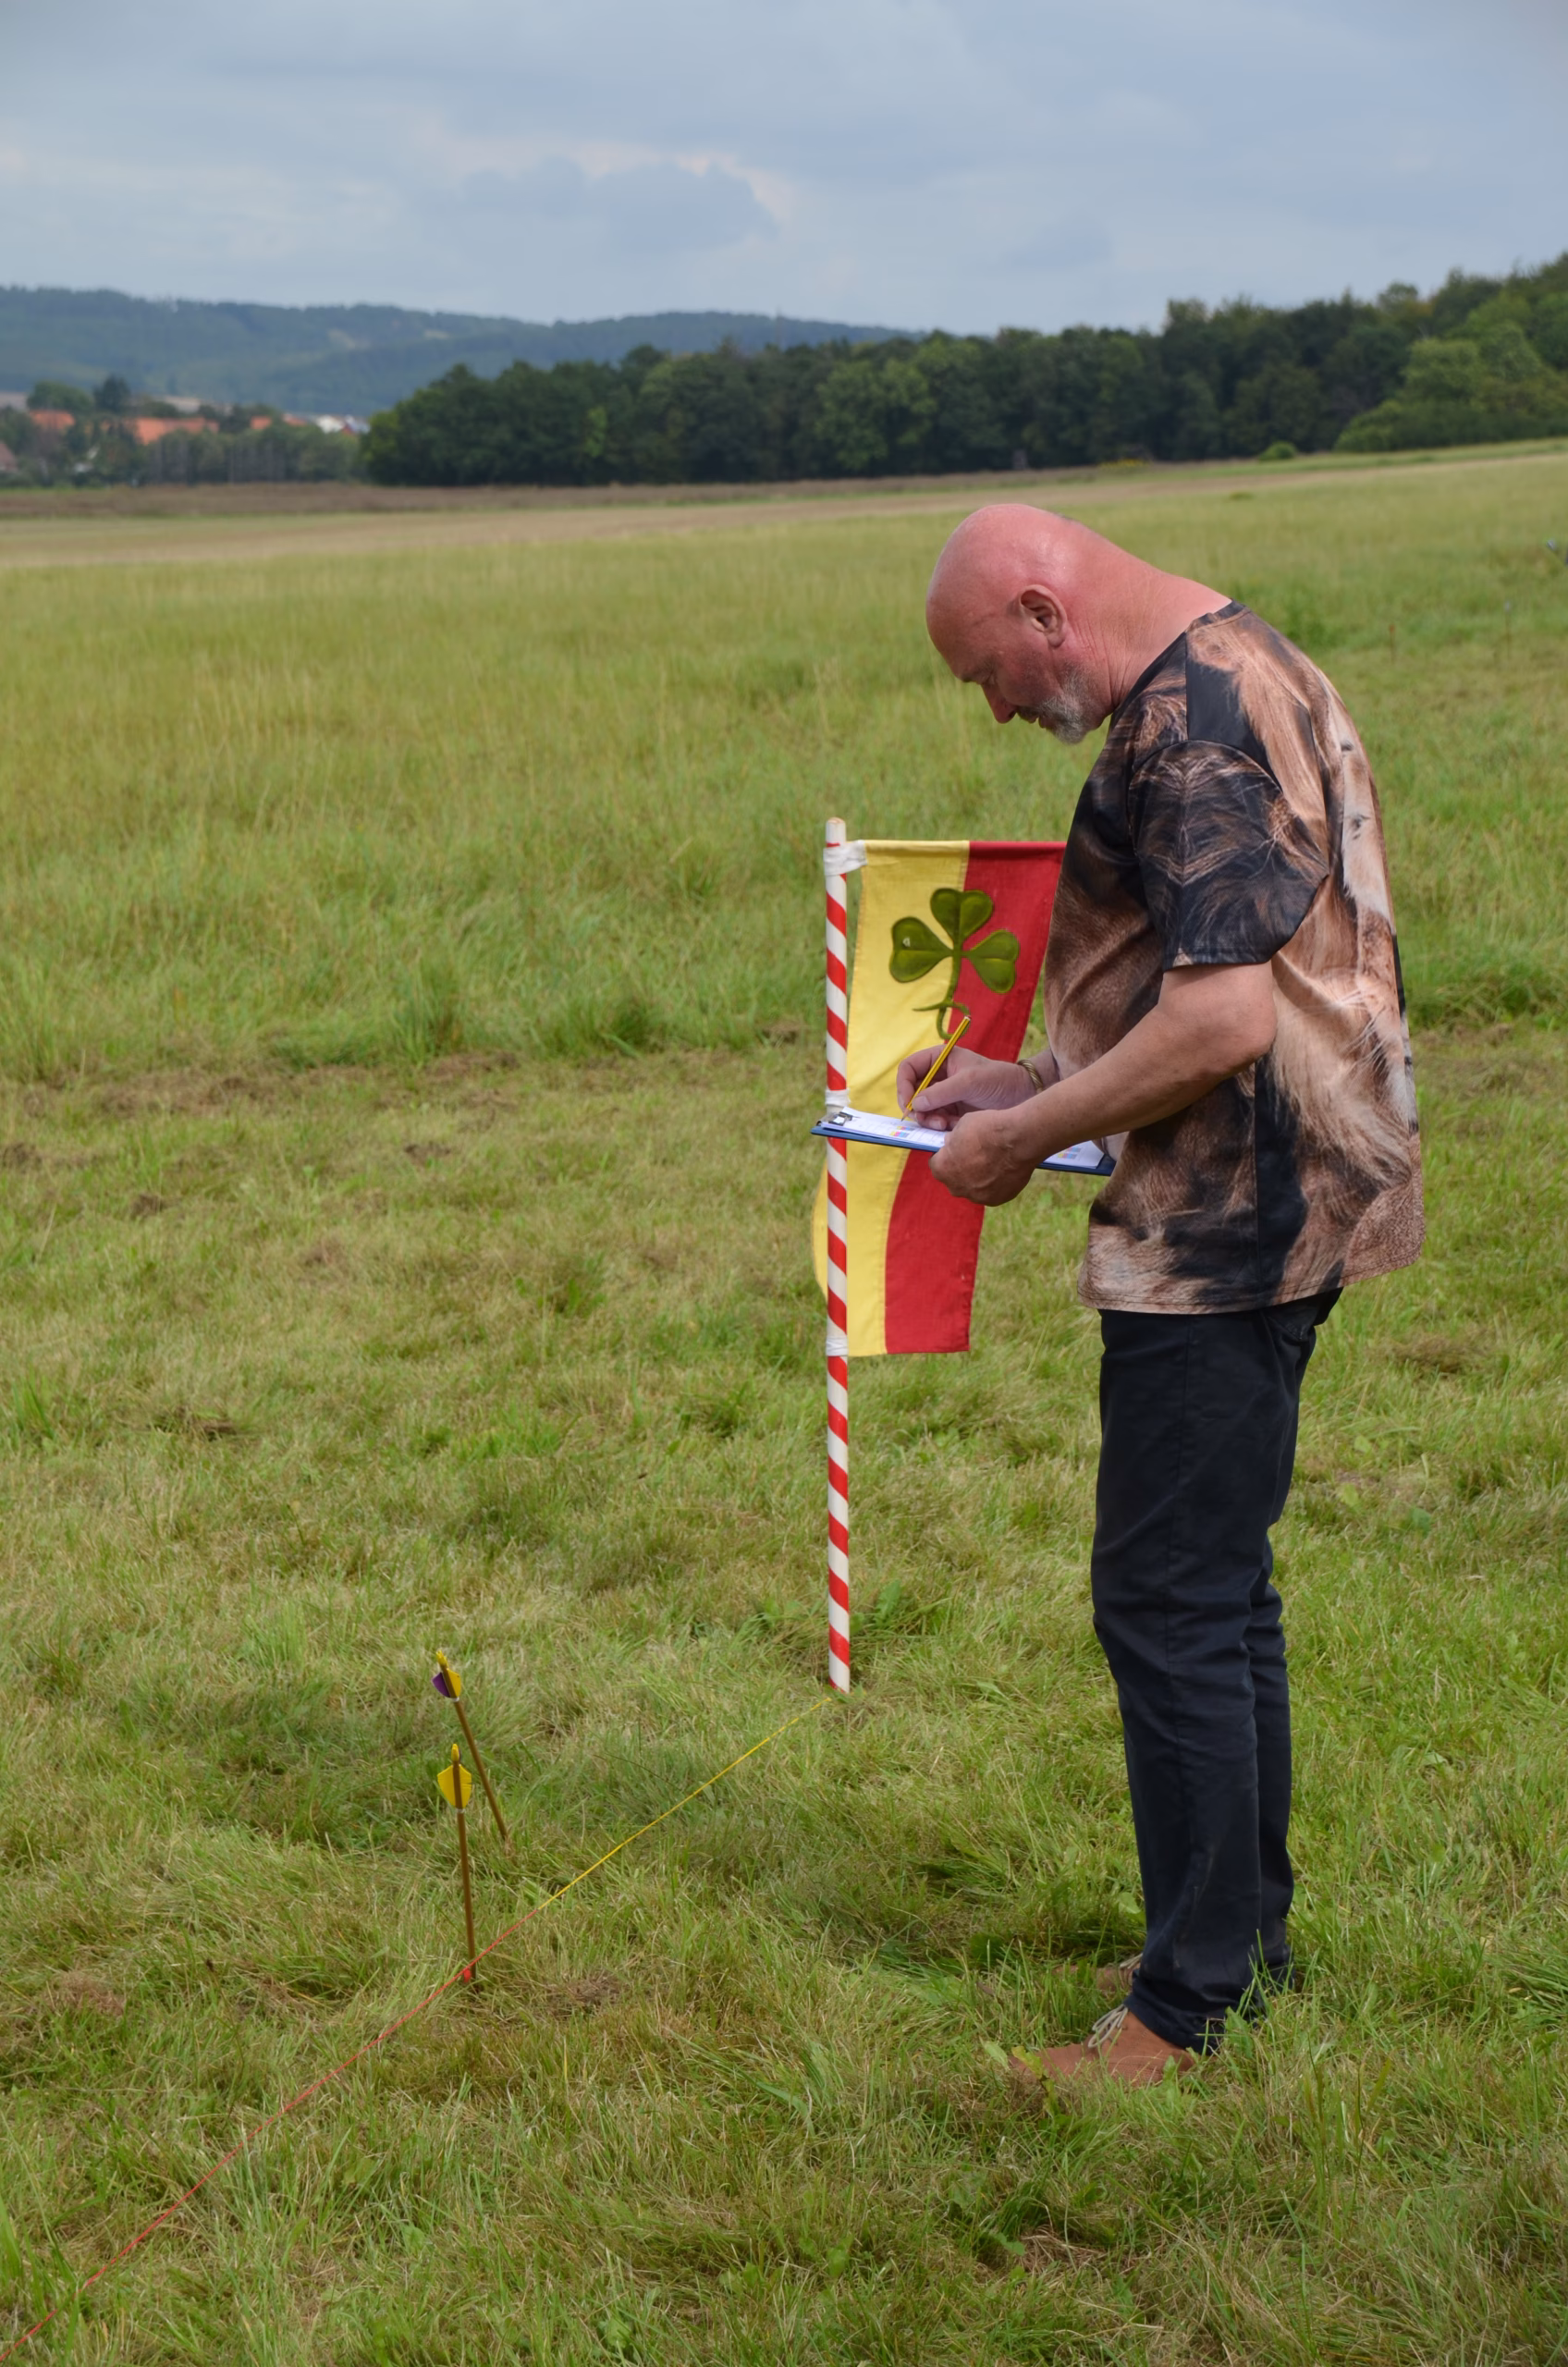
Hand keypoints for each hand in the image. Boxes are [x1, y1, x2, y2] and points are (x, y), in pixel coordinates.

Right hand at [896, 1046, 1043, 1131]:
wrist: (1022, 1097)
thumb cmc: (999, 1080)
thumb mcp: (970, 1082)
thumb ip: (942, 1092)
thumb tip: (915, 1104)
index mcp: (940, 1059)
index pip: (908, 1068)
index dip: (903, 1085)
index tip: (908, 1104)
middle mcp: (938, 1076)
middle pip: (911, 1092)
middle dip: (916, 1107)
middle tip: (926, 1119)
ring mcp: (943, 1095)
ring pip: (921, 1110)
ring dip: (927, 1119)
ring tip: (943, 1125)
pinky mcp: (951, 1112)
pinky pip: (933, 1120)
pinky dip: (937, 1126)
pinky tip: (951, 1127)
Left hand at [929, 1107, 1038, 1204]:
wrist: (1017, 1140)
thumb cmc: (988, 1129)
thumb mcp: (962, 1125)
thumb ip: (954, 1139)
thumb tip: (953, 1143)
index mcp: (942, 1169)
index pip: (937, 1164)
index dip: (947, 1155)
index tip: (956, 1149)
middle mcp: (956, 1187)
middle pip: (954, 1179)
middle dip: (961, 1169)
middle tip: (976, 1156)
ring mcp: (977, 1196)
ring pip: (973, 1187)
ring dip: (979, 1178)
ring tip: (993, 1162)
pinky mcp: (997, 1200)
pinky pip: (991, 1192)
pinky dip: (995, 1183)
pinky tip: (1004, 1169)